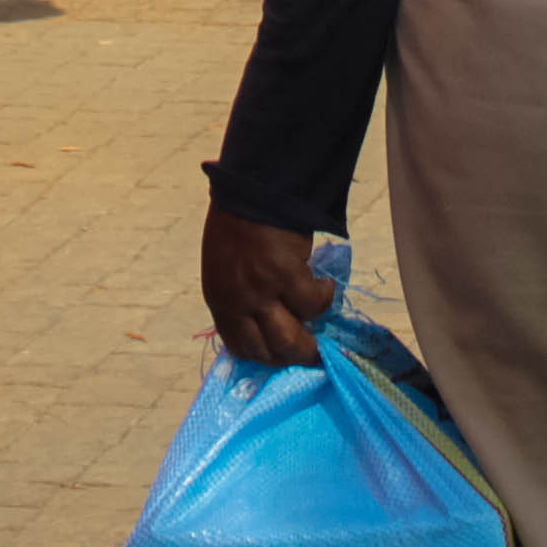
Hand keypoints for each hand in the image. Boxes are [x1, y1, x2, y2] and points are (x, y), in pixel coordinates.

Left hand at [198, 207, 334, 367]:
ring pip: (293, 339)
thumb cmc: (237, 224)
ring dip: (312, 338)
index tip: (283, 353)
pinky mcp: (287, 276)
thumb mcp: (226, 268)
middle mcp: (238, 302)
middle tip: (312, 351)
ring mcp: (261, 292)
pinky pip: (314, 303)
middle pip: (269, 352)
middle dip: (293, 356)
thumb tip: (269, 319)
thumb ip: (241, 296)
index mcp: (220, 300)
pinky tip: (326, 284)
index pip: (240, 347)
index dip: (265, 355)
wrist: (251, 190)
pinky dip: (324, 296)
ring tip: (321, 320)